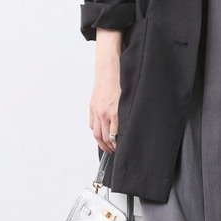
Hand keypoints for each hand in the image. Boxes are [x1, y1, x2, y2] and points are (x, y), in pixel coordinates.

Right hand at [90, 29, 121, 152]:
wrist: (109, 68)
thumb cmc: (121, 81)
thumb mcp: (128, 99)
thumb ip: (126, 115)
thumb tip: (128, 129)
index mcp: (114, 112)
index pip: (114, 137)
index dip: (117, 146)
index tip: (121, 149)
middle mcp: (103, 113)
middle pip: (103, 138)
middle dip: (109, 148)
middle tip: (114, 152)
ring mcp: (96, 110)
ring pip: (96, 133)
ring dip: (101, 142)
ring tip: (107, 147)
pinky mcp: (92, 106)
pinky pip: (92, 124)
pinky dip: (96, 131)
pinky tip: (101, 134)